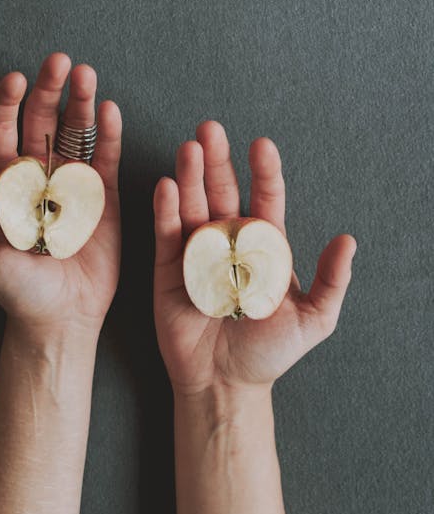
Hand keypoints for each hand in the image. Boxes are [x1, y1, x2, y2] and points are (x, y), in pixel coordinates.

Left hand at [0, 52, 121, 339]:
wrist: (58, 317)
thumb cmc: (14, 290)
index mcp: (3, 184)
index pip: (2, 130)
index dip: (7, 102)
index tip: (16, 80)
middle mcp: (36, 178)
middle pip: (40, 122)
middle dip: (48, 89)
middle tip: (59, 62)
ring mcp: (70, 186)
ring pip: (74, 134)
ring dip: (80, 103)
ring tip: (86, 76)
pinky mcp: (101, 200)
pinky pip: (104, 160)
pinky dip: (107, 135)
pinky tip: (107, 110)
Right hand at [153, 121, 355, 394]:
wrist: (225, 383)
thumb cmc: (268, 354)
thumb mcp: (313, 320)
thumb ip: (330, 282)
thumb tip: (348, 240)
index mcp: (264, 249)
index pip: (265, 200)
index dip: (264, 172)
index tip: (261, 145)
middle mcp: (228, 245)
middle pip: (222, 193)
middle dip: (217, 162)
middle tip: (210, 130)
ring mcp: (197, 256)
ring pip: (192, 208)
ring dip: (190, 177)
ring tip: (189, 149)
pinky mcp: (169, 273)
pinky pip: (167, 237)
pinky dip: (166, 212)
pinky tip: (168, 186)